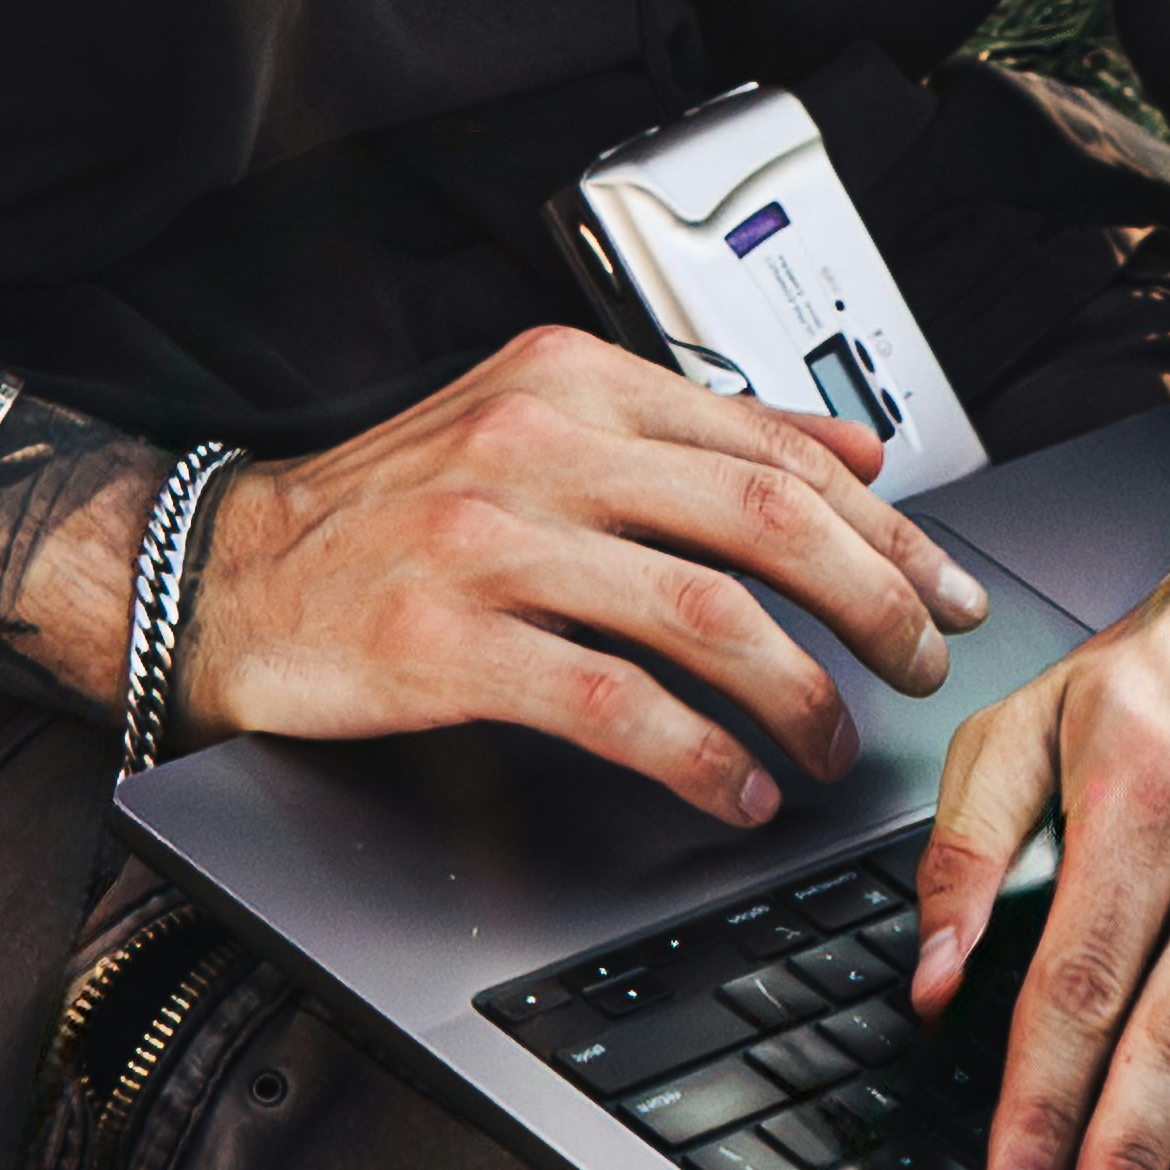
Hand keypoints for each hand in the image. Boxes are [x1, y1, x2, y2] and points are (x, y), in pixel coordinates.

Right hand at [179, 323, 989, 824]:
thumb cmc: (394, 509)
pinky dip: (700, 758)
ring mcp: (490, 540)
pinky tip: (737, 790)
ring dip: (799, 696)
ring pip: (706, 612)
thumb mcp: (545, 423)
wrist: (228, 573)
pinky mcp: (449, 643)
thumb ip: (700, 432)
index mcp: (574, 379)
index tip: (941, 591)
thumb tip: (858, 447)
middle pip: (766, 517)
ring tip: (832, 749)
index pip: (776, 447)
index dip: (884, 528)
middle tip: (918, 668)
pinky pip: (615, 706)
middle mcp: (539, 441)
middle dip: (872, 603)